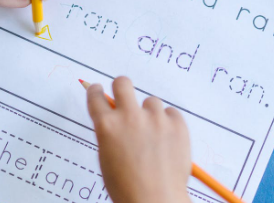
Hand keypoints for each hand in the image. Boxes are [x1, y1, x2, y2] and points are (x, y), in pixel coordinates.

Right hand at [86, 77, 191, 202]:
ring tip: (152, 137)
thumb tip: (113, 118)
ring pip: (151, 102)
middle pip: (122, 83)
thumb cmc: (127, 187)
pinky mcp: (177, 124)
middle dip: (121, 87)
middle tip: (124, 95)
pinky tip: (166, 140)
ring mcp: (155, 119)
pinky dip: (168, 123)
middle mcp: (129, 117)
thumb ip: (109, 134)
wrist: (155, 201)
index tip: (99, 90)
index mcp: (107, 126)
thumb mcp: (107, 158)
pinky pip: (171, 113)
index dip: (96, 92)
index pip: (96, 96)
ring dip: (149, 114)